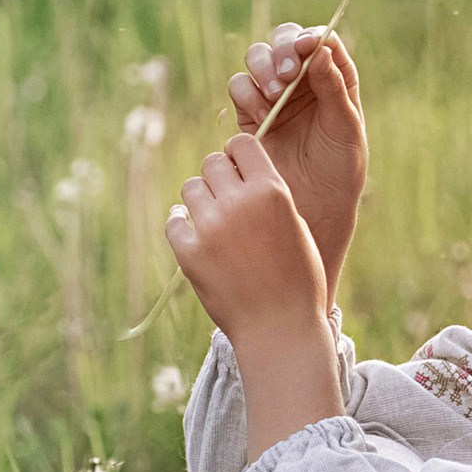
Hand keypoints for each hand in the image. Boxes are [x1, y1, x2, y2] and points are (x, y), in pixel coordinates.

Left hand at [166, 135, 331, 348]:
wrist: (280, 327)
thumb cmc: (298, 278)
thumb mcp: (296, 227)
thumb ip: (267, 197)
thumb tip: (237, 174)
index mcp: (272, 192)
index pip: (242, 144)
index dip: (239, 155)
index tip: (240, 170)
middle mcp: (239, 202)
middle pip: (211, 162)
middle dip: (218, 177)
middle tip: (226, 200)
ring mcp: (211, 227)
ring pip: (190, 189)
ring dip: (200, 200)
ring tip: (214, 222)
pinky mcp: (188, 252)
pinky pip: (174, 221)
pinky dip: (183, 227)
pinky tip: (197, 238)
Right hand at [229, 22, 367, 297]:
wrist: (311, 210)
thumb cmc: (340, 172)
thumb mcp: (346, 131)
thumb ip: (335, 91)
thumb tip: (322, 49)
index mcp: (335, 81)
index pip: (323, 42)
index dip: (311, 37)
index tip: (307, 47)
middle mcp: (304, 83)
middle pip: (284, 42)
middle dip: (281, 50)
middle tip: (285, 75)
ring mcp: (274, 96)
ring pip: (258, 60)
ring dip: (262, 70)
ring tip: (273, 98)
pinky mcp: (249, 114)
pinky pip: (240, 87)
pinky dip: (247, 94)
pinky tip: (261, 117)